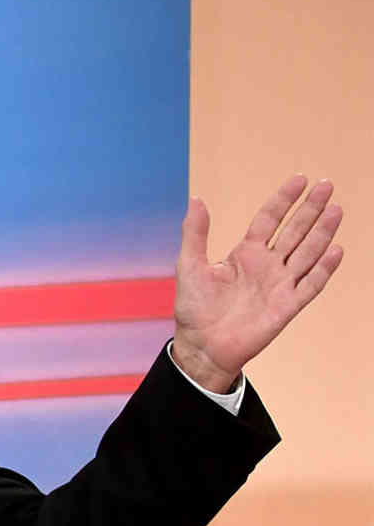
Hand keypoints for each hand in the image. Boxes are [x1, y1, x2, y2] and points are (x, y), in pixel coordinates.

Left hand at [173, 175, 344, 391]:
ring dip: (322, 232)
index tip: (301, 179)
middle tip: (327, 185)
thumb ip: (195, 233)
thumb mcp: (190, 265)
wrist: (202, 346)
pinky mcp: (288, 306)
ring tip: (336, 209)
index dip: (284, 200)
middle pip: (294, 231)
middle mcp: (267, 265)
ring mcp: (280, 284)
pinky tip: (335, 250)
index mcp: (245, 253)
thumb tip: (196, 198)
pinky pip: (311, 284)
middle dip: (310, 209)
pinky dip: (323, 268)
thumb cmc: (194, 307)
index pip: (270, 219)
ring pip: (307, 253)